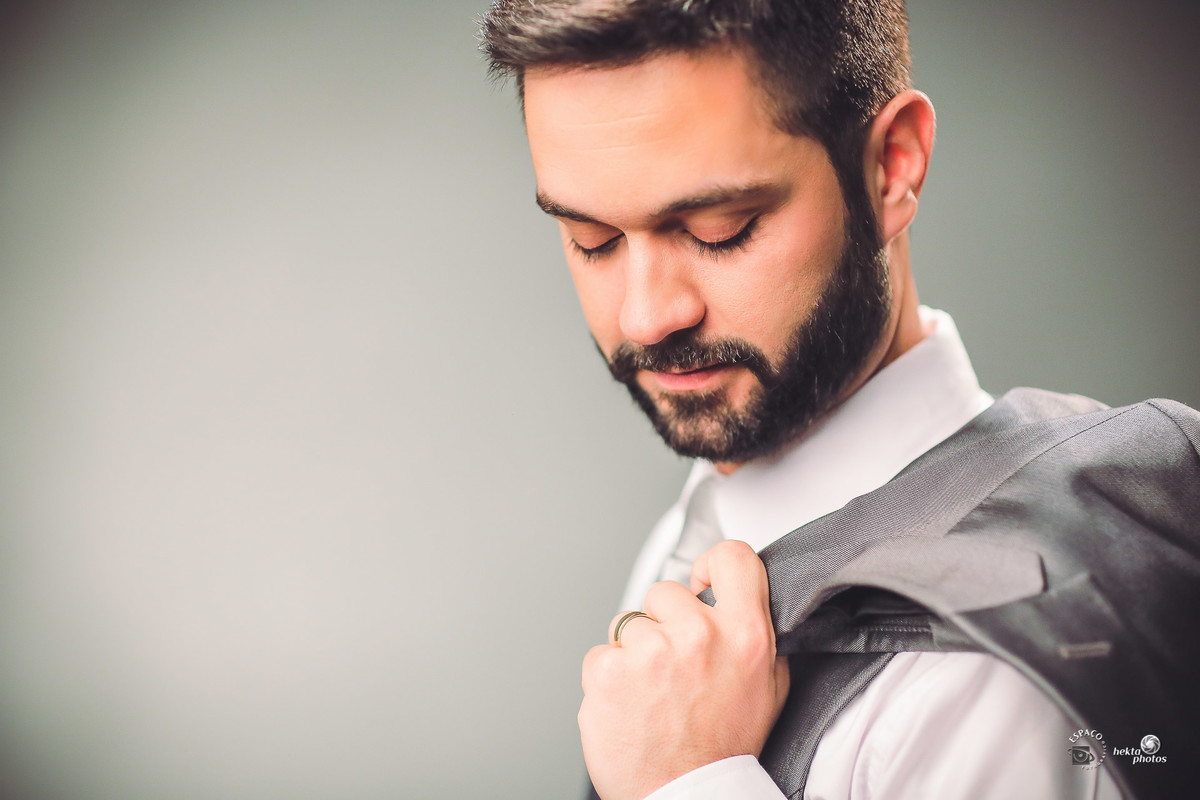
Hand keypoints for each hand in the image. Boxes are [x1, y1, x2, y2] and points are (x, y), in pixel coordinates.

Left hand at [579, 540, 789, 799]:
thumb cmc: (722, 748)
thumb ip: (757, 638)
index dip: (712, 564)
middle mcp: (697, 636)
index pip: (733, 557)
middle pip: (665, 591)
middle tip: (674, 666)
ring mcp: (648, 651)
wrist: (684, 796)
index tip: (702, 582)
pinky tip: (629, 704)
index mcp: (744, 636)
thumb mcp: (768, 689)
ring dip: (634, 652)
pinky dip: (608, 678)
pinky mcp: (607, 670)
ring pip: (628, 623)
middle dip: (664, 622)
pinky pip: (600, 654)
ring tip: (652, 692)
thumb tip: (744, 601)